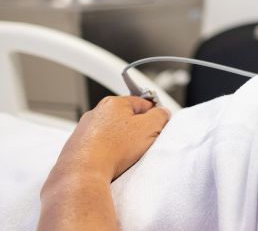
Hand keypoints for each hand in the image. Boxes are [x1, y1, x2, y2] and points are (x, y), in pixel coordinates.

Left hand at [43, 96, 169, 189]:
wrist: (82, 174)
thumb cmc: (113, 149)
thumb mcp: (150, 127)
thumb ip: (161, 115)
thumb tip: (162, 114)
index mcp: (113, 103)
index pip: (142, 103)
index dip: (153, 116)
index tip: (157, 127)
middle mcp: (95, 113)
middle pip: (125, 119)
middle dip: (136, 131)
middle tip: (142, 144)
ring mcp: (83, 131)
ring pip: (111, 134)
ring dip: (120, 143)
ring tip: (125, 157)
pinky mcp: (76, 148)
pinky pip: (98, 148)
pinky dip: (106, 154)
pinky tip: (110, 163)